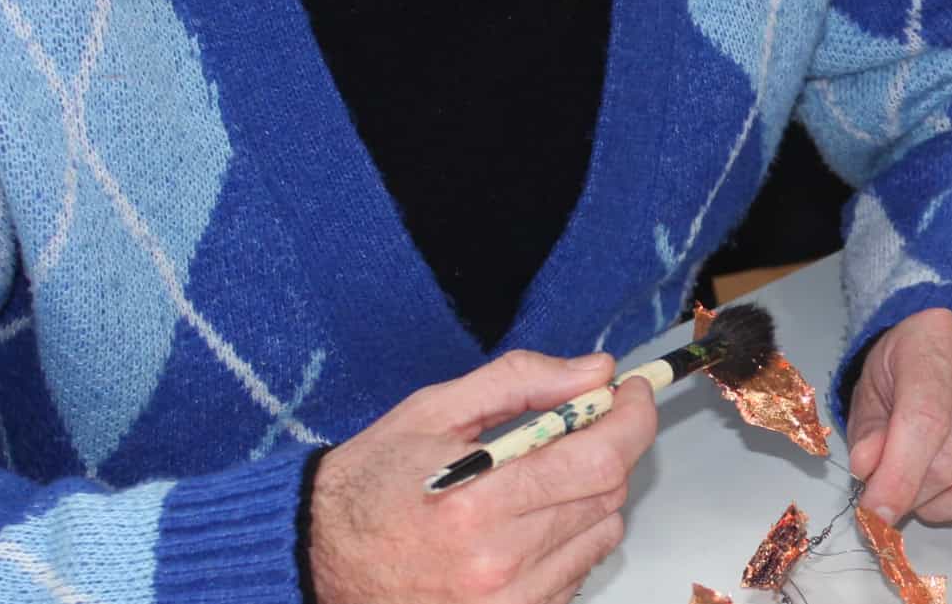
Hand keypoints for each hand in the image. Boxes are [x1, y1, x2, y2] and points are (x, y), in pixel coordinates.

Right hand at [310, 350, 656, 603]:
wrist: (319, 558)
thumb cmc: (370, 483)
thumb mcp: (434, 410)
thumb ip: (520, 382)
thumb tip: (593, 370)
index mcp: (475, 498)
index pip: (597, 457)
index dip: (631, 418)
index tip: (632, 393)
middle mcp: (497, 559)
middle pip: (608, 493)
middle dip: (611, 446)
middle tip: (587, 423)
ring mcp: (507, 600)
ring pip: (602, 532)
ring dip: (591, 494)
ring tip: (544, 477)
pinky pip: (578, 571)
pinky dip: (571, 537)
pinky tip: (530, 521)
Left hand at [845, 309, 951, 523]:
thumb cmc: (906, 375)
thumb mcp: (871, 393)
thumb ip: (868, 432)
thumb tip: (869, 468)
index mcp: (936, 335)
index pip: (924, 420)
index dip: (899, 477)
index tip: (877, 513)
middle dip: (917, 497)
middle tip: (899, 497)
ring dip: (950, 506)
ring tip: (933, 488)